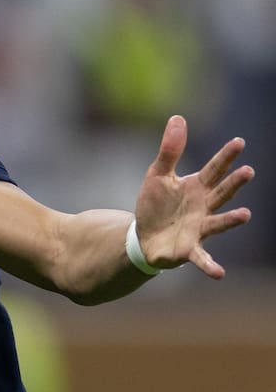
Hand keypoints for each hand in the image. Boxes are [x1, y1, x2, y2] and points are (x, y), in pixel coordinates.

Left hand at [134, 115, 254, 277]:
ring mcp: (199, 229)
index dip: (225, 157)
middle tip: (248, 171)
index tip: (239, 142)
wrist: (143, 235)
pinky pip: (201, 258)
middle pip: (221, 193)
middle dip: (234, 183)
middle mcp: (203, 208)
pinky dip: (210, 266)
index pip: (214, 169)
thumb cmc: (156, 204)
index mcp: (196, 187)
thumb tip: (178, 117)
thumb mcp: (158, 174)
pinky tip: (220, 273)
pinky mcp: (189, 249)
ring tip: (246, 214)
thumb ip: (170, 150)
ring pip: (218, 223)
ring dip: (231, 220)